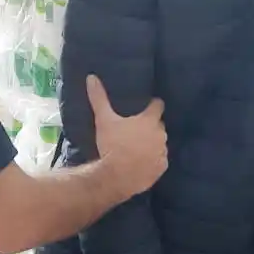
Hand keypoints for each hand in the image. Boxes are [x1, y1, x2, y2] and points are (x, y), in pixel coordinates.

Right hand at [87, 76, 167, 199]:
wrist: (117, 176)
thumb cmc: (112, 145)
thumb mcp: (104, 120)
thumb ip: (99, 98)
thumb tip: (91, 77)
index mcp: (150, 120)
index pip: (158, 105)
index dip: (153, 104)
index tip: (147, 106)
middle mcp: (161, 134)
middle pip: (158, 125)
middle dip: (150, 126)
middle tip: (136, 130)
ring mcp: (163, 152)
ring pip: (160, 143)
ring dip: (153, 144)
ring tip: (138, 148)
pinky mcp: (162, 168)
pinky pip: (160, 161)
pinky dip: (153, 161)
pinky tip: (142, 163)